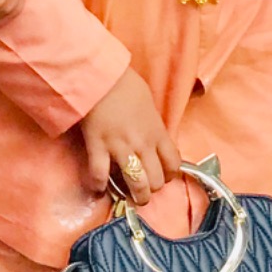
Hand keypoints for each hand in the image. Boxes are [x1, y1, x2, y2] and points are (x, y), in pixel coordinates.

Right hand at [77, 68, 179, 205]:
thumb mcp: (148, 102)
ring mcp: (120, 147)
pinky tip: (98, 188)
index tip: (162, 175)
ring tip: (127, 197)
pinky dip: (98, 185)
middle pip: (156, 180)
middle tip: (142, 188)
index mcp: (157, 132)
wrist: (99, 75)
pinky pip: (100, 175)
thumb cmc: (125, 83)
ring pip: (135, 184)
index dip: (169, 175)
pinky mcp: (98, 147)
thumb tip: (151, 134)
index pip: (173, 163)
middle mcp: (143, 144)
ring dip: (133, 195)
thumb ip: (152, 123)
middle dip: (151, 189)